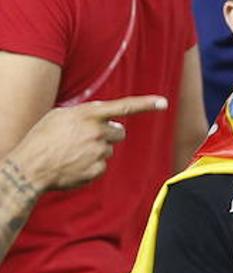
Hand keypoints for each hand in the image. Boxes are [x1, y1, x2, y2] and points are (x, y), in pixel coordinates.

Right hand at [7, 95, 168, 191]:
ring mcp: (99, 152)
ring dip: (96, 150)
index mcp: (88, 115)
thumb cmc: (41, 138)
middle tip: (87, 138)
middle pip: (119, 132)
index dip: (145, 104)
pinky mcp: (98, 169)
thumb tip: (103, 114)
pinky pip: (102, 165)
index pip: (124, 107)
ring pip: (109, 149)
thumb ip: (85, 112)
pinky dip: (91, 165)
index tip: (163, 102)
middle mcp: (98, 132)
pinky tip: (73, 164)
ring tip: (72, 152)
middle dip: (109, 134)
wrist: (29, 168)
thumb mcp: (59, 116)